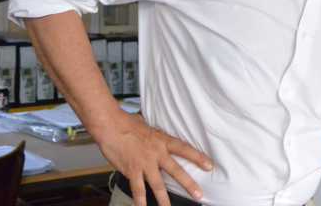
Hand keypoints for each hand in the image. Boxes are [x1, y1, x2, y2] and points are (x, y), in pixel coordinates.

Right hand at [96, 112, 212, 205]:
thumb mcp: (147, 125)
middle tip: (199, 195)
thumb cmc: (127, 123)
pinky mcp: (132, 171)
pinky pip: (137, 189)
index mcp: (162, 140)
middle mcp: (156, 153)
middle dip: (188, 184)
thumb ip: (154, 134)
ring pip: (158, 184)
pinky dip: (140, 200)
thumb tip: (157, 134)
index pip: (184, 149)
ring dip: (164, 199)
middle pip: (176, 170)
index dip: (198, 157)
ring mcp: (144, 163)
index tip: (209, 165)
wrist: (111, 126)